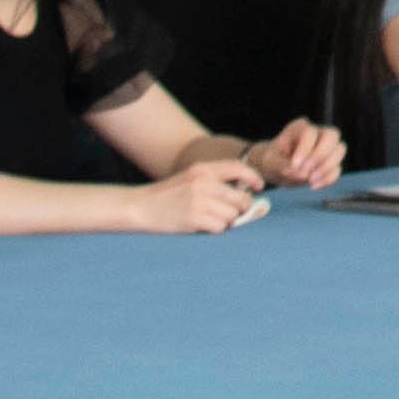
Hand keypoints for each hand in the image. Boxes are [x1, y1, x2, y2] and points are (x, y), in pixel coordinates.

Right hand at [136, 158, 266, 233]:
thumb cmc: (168, 195)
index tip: (258, 187)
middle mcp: (203, 183)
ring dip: (226, 221)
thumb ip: (215, 181)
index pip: (238, 168)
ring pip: (232, 216)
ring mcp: (198, 201)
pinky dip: (215, 229)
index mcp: (203, 169)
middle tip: (230, 212)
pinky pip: (220, 228)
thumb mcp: (191, 178)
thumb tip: (246, 191)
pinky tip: (203, 226)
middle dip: (240, 208)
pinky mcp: (194, 219)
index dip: (253, 178)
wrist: (140, 206)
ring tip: (211, 219)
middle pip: (240, 198)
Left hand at [255, 119, 348, 188]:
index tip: (294, 166)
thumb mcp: (270, 163)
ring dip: (326, 168)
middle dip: (321, 155)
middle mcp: (316, 133)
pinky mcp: (330, 161)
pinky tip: (313, 185)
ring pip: (340, 150)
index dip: (305, 149)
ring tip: (309, 181)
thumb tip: (301, 174)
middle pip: (332, 135)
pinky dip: (328, 178)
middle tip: (307, 172)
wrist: (276, 169)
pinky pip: (338, 168)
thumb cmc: (272, 161)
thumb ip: (282, 166)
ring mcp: (326, 147)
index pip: (310, 133)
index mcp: (299, 128)